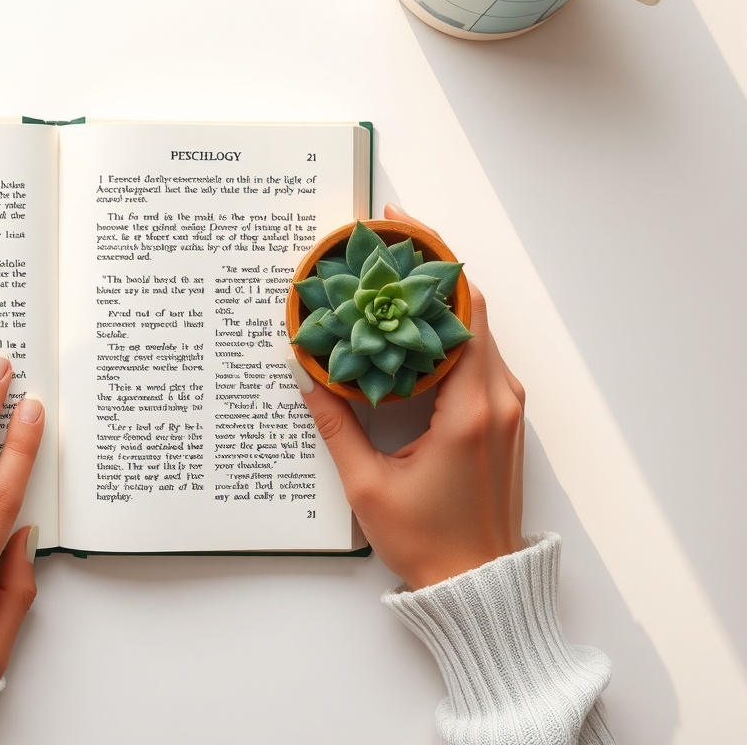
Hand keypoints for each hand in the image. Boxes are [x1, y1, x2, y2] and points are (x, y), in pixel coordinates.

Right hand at [295, 204, 526, 588]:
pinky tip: (410, 330)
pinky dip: (448, 333)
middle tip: (387, 241)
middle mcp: (499, 399)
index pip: (460, 311)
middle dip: (431, 269)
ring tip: (391, 279)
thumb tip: (305, 375)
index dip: (432, 262)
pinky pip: (479, 358)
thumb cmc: (427, 540)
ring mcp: (507, 408)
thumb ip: (334, 423)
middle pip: (472, 309)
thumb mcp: (367, 483)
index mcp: (470, 408)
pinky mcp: (503, 420)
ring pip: (478, 331)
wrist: (478, 584)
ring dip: (438, 301)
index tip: (401, 227)